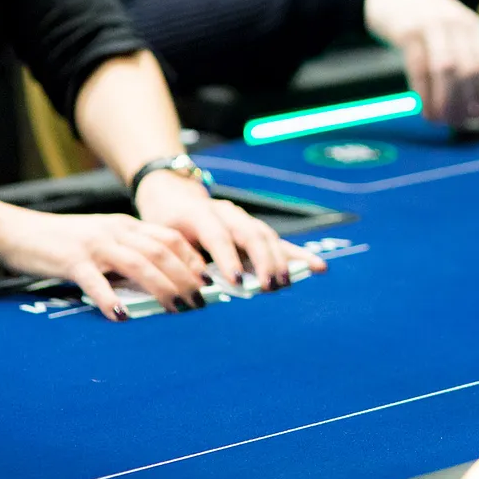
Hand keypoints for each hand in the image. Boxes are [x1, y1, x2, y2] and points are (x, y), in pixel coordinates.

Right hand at [0, 205, 210, 321]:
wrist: (16, 230)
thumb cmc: (62, 241)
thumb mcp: (103, 239)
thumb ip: (128, 251)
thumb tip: (158, 277)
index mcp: (126, 226)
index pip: (170, 238)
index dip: (193, 259)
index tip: (207, 281)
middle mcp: (116, 231)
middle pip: (162, 252)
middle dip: (185, 277)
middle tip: (199, 302)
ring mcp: (95, 245)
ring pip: (138, 263)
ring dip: (161, 287)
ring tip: (175, 309)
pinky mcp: (71, 260)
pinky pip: (95, 280)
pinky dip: (111, 298)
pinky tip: (122, 316)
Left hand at [134, 172, 325, 295]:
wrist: (172, 192)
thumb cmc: (164, 220)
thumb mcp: (162, 236)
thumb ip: (182, 258)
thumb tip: (201, 285)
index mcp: (200, 213)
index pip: (218, 236)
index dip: (227, 259)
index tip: (236, 282)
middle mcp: (227, 212)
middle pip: (252, 234)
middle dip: (263, 261)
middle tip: (269, 286)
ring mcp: (243, 218)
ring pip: (267, 236)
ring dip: (280, 261)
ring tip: (287, 282)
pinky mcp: (253, 226)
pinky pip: (277, 241)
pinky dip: (296, 255)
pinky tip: (316, 266)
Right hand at [364, 0, 478, 126]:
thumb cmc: (416, 15)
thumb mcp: (445, 28)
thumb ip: (459, 55)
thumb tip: (470, 102)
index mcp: (469, 26)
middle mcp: (456, 24)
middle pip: (470, 70)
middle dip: (466, 102)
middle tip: (457, 125)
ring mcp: (433, 25)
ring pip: (448, 69)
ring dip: (446, 100)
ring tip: (439, 120)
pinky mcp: (408, 30)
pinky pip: (419, 66)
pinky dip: (424, 92)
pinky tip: (423, 107)